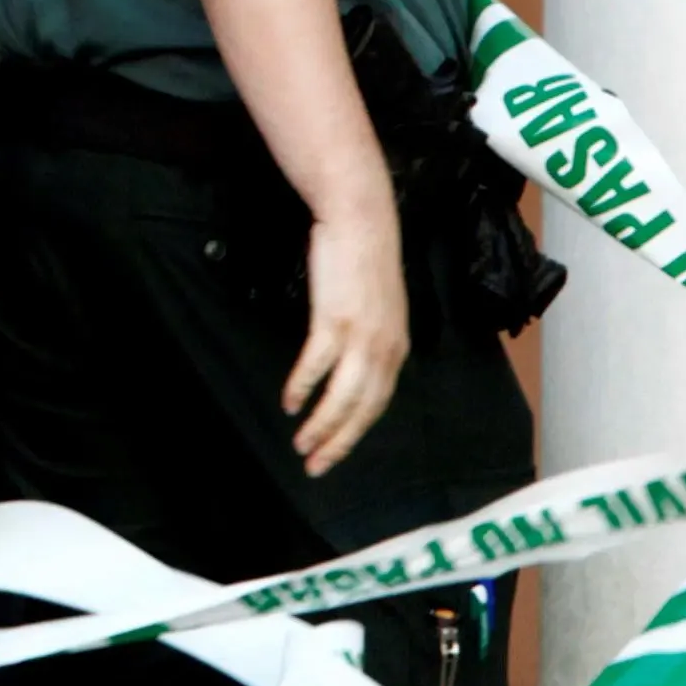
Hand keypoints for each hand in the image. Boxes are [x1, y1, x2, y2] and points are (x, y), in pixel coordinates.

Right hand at [285, 196, 411, 475]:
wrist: (361, 219)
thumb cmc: (364, 259)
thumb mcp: (378, 307)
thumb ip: (370, 339)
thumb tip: (354, 367)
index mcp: (396, 348)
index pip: (377, 405)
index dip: (355, 433)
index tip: (334, 453)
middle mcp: (384, 349)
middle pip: (363, 410)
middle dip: (339, 443)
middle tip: (316, 466)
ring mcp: (361, 336)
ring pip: (342, 397)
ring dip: (321, 426)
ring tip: (300, 444)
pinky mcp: (336, 321)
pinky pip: (316, 366)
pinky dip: (302, 388)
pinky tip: (289, 402)